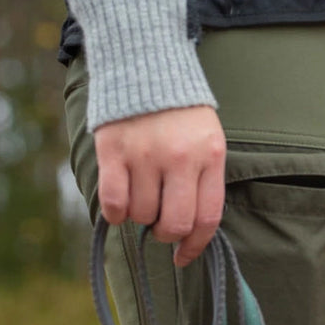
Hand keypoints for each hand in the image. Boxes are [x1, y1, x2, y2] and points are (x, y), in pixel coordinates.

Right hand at [93, 104, 226, 266]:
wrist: (147, 67)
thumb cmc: (182, 114)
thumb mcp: (207, 140)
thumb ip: (204, 180)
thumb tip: (190, 232)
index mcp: (210, 156)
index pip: (208, 217)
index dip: (194, 246)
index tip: (182, 257)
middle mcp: (180, 157)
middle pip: (174, 223)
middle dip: (165, 233)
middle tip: (158, 223)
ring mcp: (146, 154)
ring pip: (141, 215)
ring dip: (139, 216)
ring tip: (142, 194)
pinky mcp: (114, 151)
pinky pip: (113, 202)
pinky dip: (115, 212)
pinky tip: (120, 201)